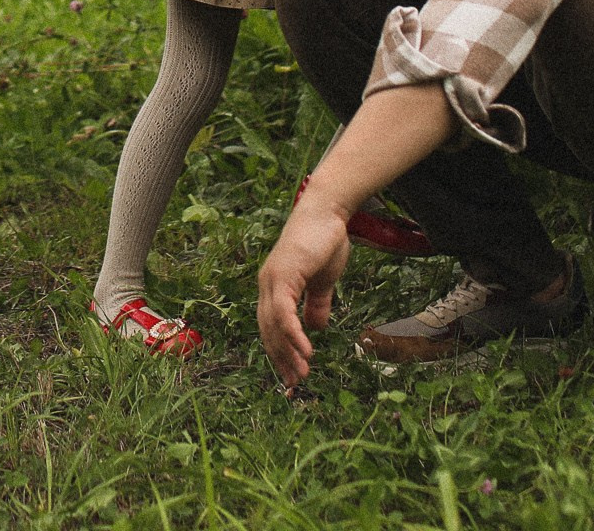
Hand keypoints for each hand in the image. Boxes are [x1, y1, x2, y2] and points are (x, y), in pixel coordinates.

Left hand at [256, 202, 353, 391]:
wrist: (327, 211)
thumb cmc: (324, 241)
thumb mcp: (322, 280)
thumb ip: (316, 303)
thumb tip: (315, 328)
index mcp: (274, 288)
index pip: (270, 327)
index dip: (279, 351)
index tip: (290, 375)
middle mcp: (266, 285)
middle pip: (267, 330)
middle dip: (280, 359)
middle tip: (294, 382)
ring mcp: (271, 279)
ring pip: (273, 325)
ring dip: (287, 352)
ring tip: (300, 374)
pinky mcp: (282, 275)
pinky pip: (283, 312)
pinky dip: (292, 333)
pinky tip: (303, 350)